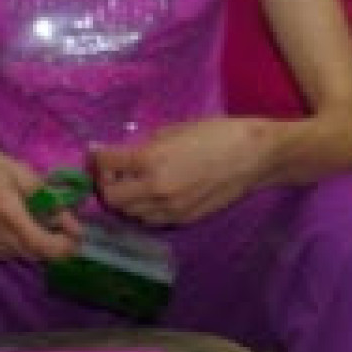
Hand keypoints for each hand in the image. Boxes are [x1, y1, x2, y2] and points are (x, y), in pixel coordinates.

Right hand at [0, 137, 80, 261]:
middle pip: (32, 252)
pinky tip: (0, 225)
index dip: (65, 247)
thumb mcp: (17, 169)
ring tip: (24, 220)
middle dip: (49, 243)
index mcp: (4, 209)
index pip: (43, 245)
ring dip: (28, 243)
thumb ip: (46, 198)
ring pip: (14, 254)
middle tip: (54, 226)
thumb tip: (69, 222)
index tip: (76, 239)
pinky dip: (7, 244)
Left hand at [91, 118, 263, 225]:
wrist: (254, 157)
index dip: (97, 157)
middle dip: (106, 185)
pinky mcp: (185, 219)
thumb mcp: (174, 131)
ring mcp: (171, 209)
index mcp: (151, 160)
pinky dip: (145, 210)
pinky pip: (152, 220)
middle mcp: (156, 189)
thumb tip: (127, 157)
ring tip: (135, 185)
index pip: (105, 164)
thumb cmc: (217, 134)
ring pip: (130, 214)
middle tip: (113, 173)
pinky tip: (154, 196)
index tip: (99, 153)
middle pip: (111, 198)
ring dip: (126, 200)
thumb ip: (145, 146)